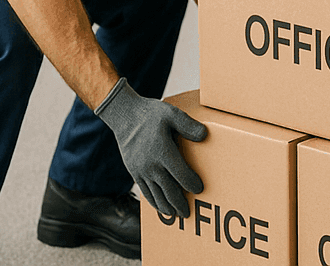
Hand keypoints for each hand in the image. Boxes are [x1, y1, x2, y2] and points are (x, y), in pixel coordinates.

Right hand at [95, 78, 205, 217]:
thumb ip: (188, 125)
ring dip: (166, 206)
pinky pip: (145, 191)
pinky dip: (153, 201)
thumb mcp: (172, 114)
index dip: (191, 183)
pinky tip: (160, 207)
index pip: (180, 174)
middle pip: (168, 190)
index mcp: (163, 152)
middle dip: (179, 202)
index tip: (200, 189)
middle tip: (188, 213)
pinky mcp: (134, 172)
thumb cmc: (151, 115)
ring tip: (176, 214)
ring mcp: (141, 170)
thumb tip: (204, 135)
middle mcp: (151, 165)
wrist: (124, 116)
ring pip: (156, 194)